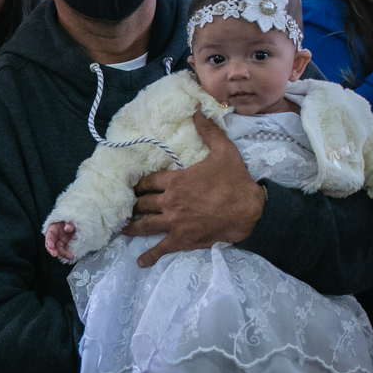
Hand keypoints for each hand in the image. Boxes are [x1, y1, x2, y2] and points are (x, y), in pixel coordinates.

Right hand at [44, 221, 76, 261]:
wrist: (78, 224)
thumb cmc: (71, 220)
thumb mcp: (70, 220)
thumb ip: (69, 223)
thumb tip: (67, 228)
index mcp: (54, 228)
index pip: (49, 235)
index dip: (49, 241)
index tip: (51, 246)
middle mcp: (55, 236)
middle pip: (51, 245)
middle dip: (52, 250)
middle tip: (55, 254)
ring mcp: (60, 242)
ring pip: (58, 250)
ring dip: (62, 254)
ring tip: (69, 256)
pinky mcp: (65, 246)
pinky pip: (64, 251)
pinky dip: (67, 255)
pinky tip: (71, 257)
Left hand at [122, 110, 264, 267]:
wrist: (249, 211)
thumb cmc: (235, 181)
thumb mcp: (223, 151)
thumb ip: (207, 131)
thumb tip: (196, 110)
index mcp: (175, 181)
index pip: (147, 182)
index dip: (138, 185)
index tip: (132, 187)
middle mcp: (169, 202)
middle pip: (142, 204)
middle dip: (133, 205)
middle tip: (126, 207)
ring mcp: (173, 223)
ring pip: (145, 225)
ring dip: (132, 227)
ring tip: (123, 229)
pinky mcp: (181, 240)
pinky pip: (161, 249)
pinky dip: (149, 256)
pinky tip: (140, 262)